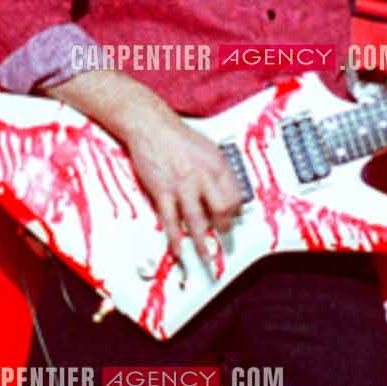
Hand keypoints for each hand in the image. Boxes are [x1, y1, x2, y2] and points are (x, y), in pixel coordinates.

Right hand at [49, 71, 243, 273]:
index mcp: (218, 165)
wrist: (150, 125)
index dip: (235, 213)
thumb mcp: (208, 148)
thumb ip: (217, 171)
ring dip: (203, 244)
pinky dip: (175, 240)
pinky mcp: (163, 192)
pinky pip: (171, 222)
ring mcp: (183, 186)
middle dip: (223, 229)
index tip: (232, 221)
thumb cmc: (177, 136)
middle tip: (221, 239)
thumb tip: (225, 191)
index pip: (236, 197)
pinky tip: (178, 250)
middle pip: (222, 211)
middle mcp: (203, 176)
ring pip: (198, 222)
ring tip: (207, 260)